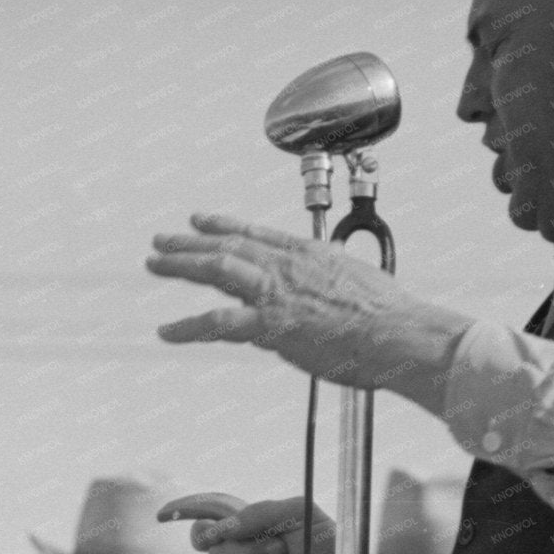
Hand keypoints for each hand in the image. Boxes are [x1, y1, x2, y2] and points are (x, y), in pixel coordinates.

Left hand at [146, 213, 470, 406]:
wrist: (399, 334)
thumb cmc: (388, 317)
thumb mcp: (359, 282)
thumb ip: (334, 281)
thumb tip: (326, 291)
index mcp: (308, 254)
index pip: (255, 232)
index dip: (223, 224)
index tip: (200, 219)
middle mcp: (287, 266)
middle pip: (228, 245)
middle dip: (190, 241)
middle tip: (161, 240)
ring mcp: (276, 292)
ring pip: (216, 269)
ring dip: (181, 265)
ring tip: (154, 263)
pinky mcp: (270, 323)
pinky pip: (217, 322)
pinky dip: (187, 326)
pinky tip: (168, 331)